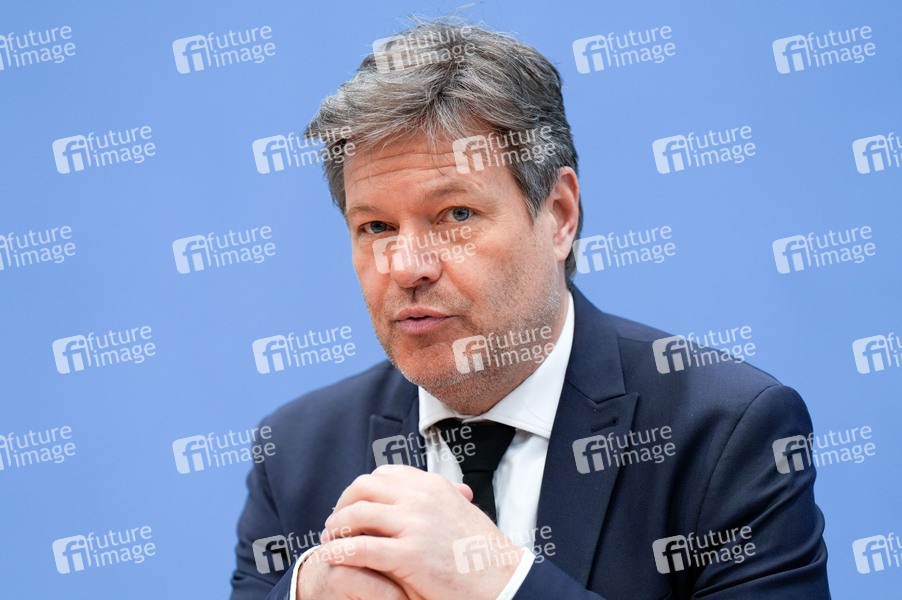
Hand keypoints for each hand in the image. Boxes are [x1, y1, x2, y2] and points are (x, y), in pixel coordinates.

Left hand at [317, 465, 521, 599]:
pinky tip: (332, 558)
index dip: (362, 491)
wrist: (503, 581)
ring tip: (329, 543)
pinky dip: (340, 551)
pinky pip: (360, 548)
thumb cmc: (482, 555)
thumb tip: (414, 499)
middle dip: (343, 506)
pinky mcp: (410, 555)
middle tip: (335, 525)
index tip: (353, 508)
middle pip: (363, 488)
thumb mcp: (459, 513)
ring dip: (336, 529)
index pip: (383, 475)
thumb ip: (437, 500)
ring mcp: (415, 525)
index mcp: (432, 486)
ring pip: (357, 515)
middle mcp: (422, 498)